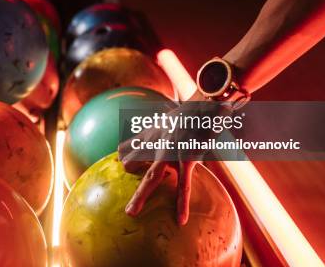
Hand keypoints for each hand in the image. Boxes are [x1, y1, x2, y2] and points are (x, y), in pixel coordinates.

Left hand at [118, 91, 215, 224]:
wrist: (209, 106)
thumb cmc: (196, 111)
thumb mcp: (179, 115)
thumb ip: (172, 120)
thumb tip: (174, 115)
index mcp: (154, 131)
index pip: (133, 142)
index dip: (124, 151)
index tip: (117, 158)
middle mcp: (157, 142)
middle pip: (133, 160)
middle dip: (126, 171)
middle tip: (116, 175)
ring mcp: (170, 152)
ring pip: (151, 177)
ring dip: (140, 195)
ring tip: (132, 212)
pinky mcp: (187, 159)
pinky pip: (184, 186)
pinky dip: (181, 203)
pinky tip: (181, 219)